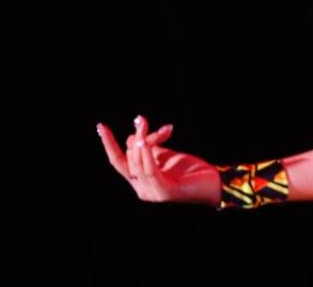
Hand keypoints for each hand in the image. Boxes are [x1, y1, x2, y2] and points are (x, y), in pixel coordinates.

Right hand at [97, 115, 221, 205]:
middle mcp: (142, 189)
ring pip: (138, 163)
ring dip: (141, 140)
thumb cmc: (189, 169)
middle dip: (135, 136)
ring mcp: (152, 193)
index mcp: (139, 180)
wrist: (212, 183)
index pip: (118, 161)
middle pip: (129, 158)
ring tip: (144, 125)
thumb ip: (148, 147)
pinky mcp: (164, 193)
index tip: (101, 126)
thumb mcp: (164, 154)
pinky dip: (147, 156)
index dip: (109, 144)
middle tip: (142, 119)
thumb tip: (134, 133)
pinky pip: (150, 172)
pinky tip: (147, 142)